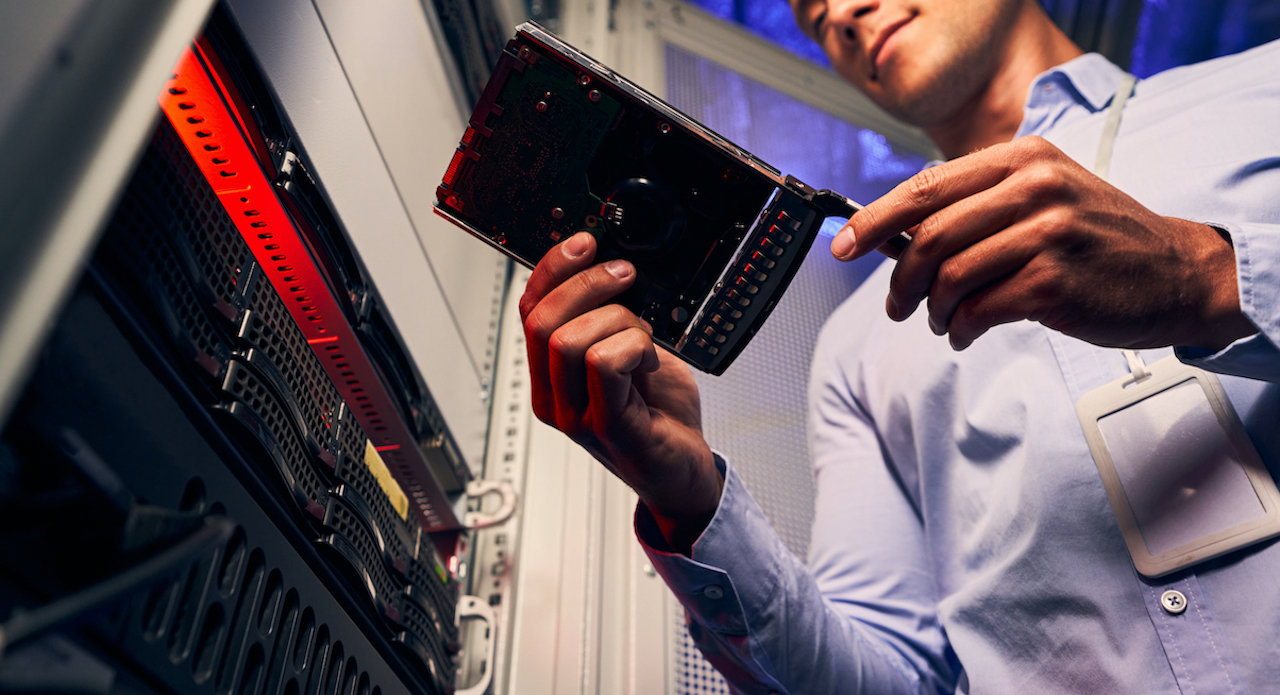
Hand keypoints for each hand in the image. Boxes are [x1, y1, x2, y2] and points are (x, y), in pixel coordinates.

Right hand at [519, 232, 720, 552]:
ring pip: (568, 340)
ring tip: (645, 336)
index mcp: (551, 374)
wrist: (682, 473)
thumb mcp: (630, 354)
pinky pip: (604, 365)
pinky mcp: (608, 427)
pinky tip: (651, 361)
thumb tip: (613, 267)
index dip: (552, 269)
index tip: (584, 242)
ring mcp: (576, 415)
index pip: (529, 310)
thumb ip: (612, 320)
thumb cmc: (658, 416)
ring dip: (617, 321)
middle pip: (541, 320)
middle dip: (587, 284)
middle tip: (625, 275)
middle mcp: (554, 396)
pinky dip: (634, 347)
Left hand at [831, 136, 1256, 350]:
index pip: (924, 188)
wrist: (1177, 272)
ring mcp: (1047, 234)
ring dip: (932, 309)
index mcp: (1022, 159)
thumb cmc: (1098, 240)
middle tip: (898, 305)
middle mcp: (1034, 188)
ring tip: (940, 321)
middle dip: (901, 279)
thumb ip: (976, 208)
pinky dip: (958, 329)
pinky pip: (977, 311)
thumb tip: (896, 238)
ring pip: (950, 276)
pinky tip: (963, 334)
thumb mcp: (1043, 197)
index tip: (843, 246)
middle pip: (930, 236)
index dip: (873, 221)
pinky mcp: (1055, 284)